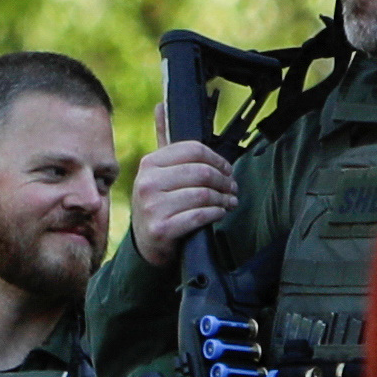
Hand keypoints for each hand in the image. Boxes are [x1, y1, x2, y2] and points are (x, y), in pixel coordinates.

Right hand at [130, 139, 236, 271]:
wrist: (145, 241)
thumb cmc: (160, 204)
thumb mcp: (159, 177)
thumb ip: (176, 157)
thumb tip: (192, 135)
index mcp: (149, 164)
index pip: (193, 150)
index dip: (217, 159)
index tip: (227, 170)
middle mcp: (148, 183)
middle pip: (202, 172)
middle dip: (224, 181)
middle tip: (232, 188)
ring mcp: (153, 207)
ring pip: (203, 194)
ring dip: (223, 199)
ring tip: (229, 202)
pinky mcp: (161, 229)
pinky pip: (199, 216)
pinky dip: (216, 213)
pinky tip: (220, 213)